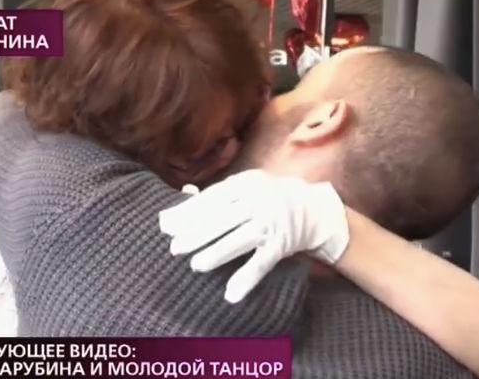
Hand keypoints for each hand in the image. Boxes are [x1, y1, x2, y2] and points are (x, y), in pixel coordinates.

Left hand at [159, 170, 349, 302]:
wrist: (312, 208)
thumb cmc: (264, 197)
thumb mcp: (241, 187)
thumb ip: (209, 199)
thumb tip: (169, 216)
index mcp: (244, 184)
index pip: (211, 199)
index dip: (187, 213)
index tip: (167, 226)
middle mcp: (257, 201)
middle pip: (222, 218)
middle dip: (196, 234)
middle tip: (174, 248)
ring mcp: (270, 224)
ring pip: (240, 239)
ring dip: (217, 253)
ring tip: (195, 265)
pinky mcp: (281, 245)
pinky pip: (262, 263)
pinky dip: (247, 278)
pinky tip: (231, 294)